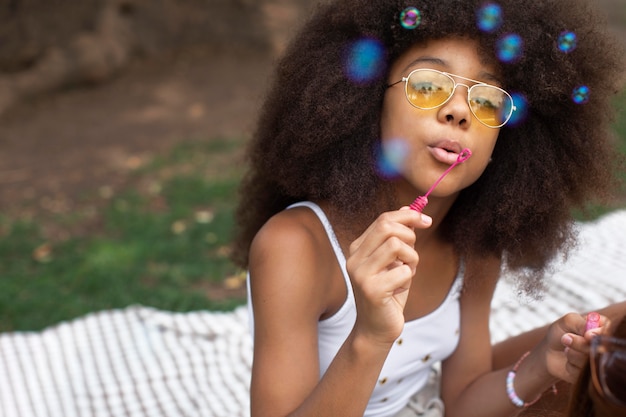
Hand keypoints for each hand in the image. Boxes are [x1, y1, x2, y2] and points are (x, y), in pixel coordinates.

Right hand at [346, 207, 431, 344]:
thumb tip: (409, 208)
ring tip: (407, 274)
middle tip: (413, 255)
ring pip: (397, 246)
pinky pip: (404, 271)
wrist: (376, 328)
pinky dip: (409, 279)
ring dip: (412, 259)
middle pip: (388, 228)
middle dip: (410, 236)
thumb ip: (398, 236)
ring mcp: (361, 274)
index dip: (408, 216)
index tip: (426, 220)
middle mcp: (355, 258)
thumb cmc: (388, 293)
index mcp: (358, 248)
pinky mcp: (371, 290)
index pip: (383, 220)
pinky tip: (400, 289)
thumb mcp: (394, 261)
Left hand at [543, 312, 608, 382]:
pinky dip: (570, 365)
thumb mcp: (567, 321)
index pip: (609, 333)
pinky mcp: (589, 377)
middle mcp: (604, 347)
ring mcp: (598, 363)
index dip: (599, 336)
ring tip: (566, 349)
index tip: (586, 335)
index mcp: (603, 330)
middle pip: (601, 350)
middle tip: (566, 338)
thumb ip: (580, 323)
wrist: (548, 350)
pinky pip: (582, 373)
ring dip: (573, 354)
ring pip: (591, 362)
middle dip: (581, 344)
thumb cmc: (561, 332)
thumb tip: (591, 335)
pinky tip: (568, 361)